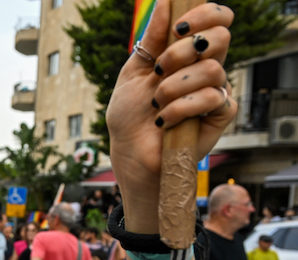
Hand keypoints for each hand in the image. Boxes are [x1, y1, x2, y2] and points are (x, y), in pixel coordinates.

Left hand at [106, 0, 235, 230]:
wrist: (130, 153)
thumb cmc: (130, 116)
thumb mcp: (133, 72)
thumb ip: (150, 40)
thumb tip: (165, 2)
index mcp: (188, 54)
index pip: (215, 20)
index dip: (205, 14)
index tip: (178, 27)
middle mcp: (206, 68)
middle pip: (221, 37)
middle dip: (184, 50)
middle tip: (161, 68)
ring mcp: (216, 91)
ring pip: (213, 69)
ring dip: (175, 86)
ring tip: (156, 103)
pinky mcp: (221, 114)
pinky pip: (212, 97)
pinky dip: (181, 108)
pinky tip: (164, 120)